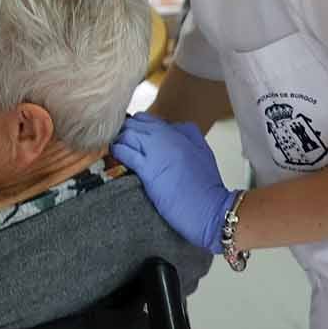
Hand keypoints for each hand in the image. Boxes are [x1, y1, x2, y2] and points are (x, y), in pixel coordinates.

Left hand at [111, 113, 236, 253]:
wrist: (211, 209)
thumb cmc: (207, 187)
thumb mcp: (203, 152)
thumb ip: (188, 137)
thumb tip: (172, 129)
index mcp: (182, 131)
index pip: (148, 119)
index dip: (137, 127)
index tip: (131, 136)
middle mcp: (168, 136)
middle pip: (135, 124)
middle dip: (125, 132)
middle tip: (119, 143)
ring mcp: (157, 150)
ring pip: (127, 134)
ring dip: (119, 141)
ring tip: (116, 150)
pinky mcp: (147, 168)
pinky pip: (124, 152)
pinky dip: (117, 151)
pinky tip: (116, 156)